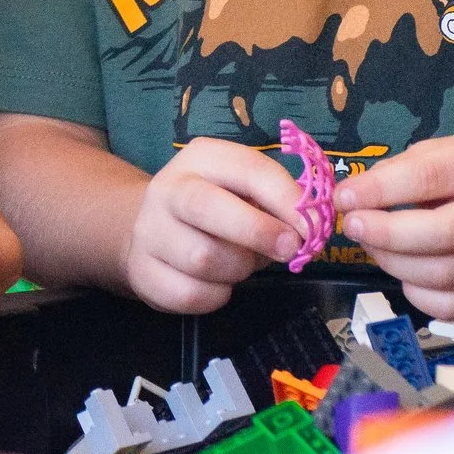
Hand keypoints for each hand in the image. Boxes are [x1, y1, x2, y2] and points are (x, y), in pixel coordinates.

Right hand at [119, 139, 303, 314]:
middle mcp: (168, 188)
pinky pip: (190, 294)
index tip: (311, 225)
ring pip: (202, 258)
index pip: (247, 168)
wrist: (151, 230)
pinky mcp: (143, 271)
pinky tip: (217, 283)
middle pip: (208, 208)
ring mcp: (150, 231)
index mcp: (201, 158)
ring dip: (237, 268)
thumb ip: (275, 203)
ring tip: (241, 264)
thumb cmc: (217, 208)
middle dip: (257, 231)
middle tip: (290, 250)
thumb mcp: (243, 191)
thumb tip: (308, 227)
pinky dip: (216, 296)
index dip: (284, 198)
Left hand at [332, 132, 453, 318]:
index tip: (344, 197)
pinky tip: (406, 275)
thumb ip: (415, 166)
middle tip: (354, 227)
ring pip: (444, 276)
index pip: (431, 175)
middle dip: (385, 233)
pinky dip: (419, 295)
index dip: (380, 189)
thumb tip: (363, 195)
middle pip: (441, 234)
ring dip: (394, 264)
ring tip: (374, 247)